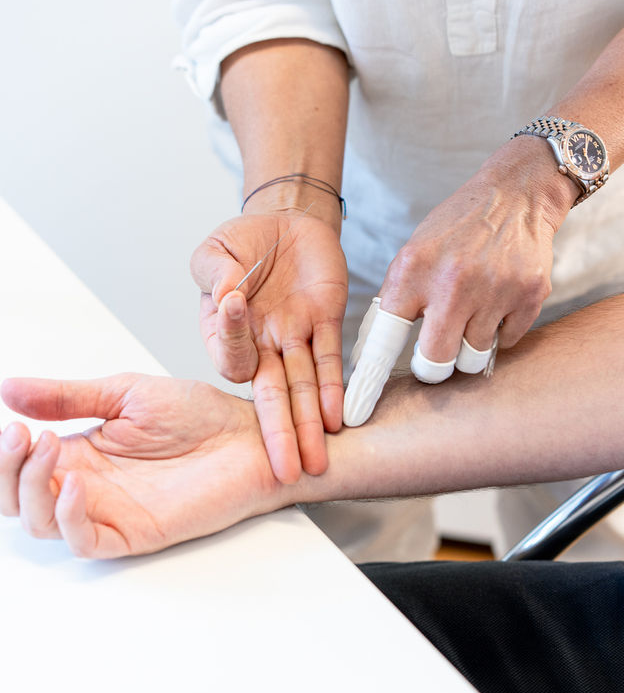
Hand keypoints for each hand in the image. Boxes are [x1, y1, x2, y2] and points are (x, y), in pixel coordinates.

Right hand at [0, 374, 277, 557]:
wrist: (251, 437)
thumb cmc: (200, 416)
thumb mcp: (124, 393)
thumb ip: (68, 397)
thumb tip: (9, 388)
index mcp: (81, 451)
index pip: (18, 464)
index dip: (3, 452)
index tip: (8, 424)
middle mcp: (88, 485)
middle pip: (17, 498)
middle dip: (4, 470)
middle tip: (19, 436)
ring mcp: (108, 511)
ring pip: (42, 522)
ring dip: (30, 488)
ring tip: (47, 445)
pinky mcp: (135, 532)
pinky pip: (86, 541)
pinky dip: (68, 518)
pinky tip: (72, 484)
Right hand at [191, 211, 347, 482]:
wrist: (287, 220)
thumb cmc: (244, 241)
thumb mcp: (216, 250)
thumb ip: (215, 271)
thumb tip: (226, 295)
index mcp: (224, 332)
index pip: (231, 356)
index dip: (234, 343)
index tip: (236, 308)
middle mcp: (260, 346)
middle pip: (271, 396)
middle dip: (280, 434)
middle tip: (287, 472)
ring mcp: (294, 339)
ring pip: (303, 390)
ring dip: (310, 426)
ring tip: (316, 462)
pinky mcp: (326, 324)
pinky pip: (332, 362)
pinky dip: (336, 390)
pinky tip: (339, 420)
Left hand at [344, 139, 576, 422]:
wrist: (517, 193)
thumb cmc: (456, 229)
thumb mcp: (414, 252)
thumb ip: (398, 299)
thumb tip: (371, 354)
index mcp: (413, 269)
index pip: (384, 338)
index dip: (368, 381)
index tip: (353, 413)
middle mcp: (453, 282)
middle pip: (435, 364)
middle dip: (433, 367)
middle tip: (436, 351)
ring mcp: (495, 290)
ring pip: (473, 358)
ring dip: (469, 346)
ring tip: (472, 313)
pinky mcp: (529, 296)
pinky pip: (506, 343)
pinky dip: (500, 331)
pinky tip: (498, 299)